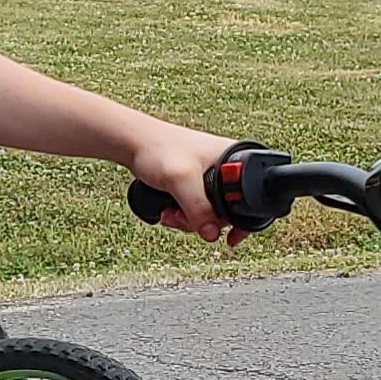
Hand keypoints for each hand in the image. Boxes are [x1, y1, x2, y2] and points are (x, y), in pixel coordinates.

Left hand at [124, 123, 241, 239]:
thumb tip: (212, 234)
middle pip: (225, 210)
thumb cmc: (157, 147)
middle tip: (183, 217)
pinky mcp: (193, 183)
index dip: (241, 220)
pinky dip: (182, 214)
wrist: (132, 142)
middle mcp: (224, 168)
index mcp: (232, 159)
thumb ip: (198, 208)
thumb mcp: (181, 180)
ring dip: (187, 220)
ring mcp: (208, 177)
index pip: (248, 197)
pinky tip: (168, 210)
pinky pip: (195, 208)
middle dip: (202, 221)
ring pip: (208, 213)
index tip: (231, 237)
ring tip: (170, 213)